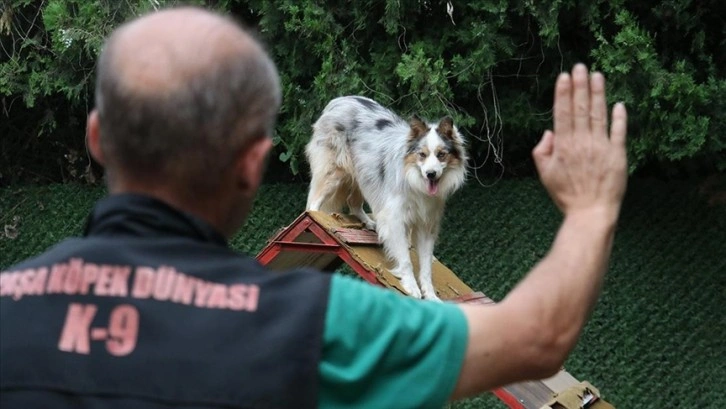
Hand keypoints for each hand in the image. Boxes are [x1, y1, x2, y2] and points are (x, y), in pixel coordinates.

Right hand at [533, 64, 627, 219]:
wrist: (591, 212)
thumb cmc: (566, 195)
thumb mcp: (544, 175)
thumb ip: (541, 151)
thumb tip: (549, 133)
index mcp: (563, 145)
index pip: (563, 113)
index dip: (563, 93)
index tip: (564, 76)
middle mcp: (582, 142)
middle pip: (580, 108)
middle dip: (580, 86)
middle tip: (580, 66)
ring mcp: (601, 146)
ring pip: (599, 114)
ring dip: (598, 94)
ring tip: (597, 76)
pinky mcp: (618, 154)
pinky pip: (619, 132)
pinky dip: (619, 118)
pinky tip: (618, 104)